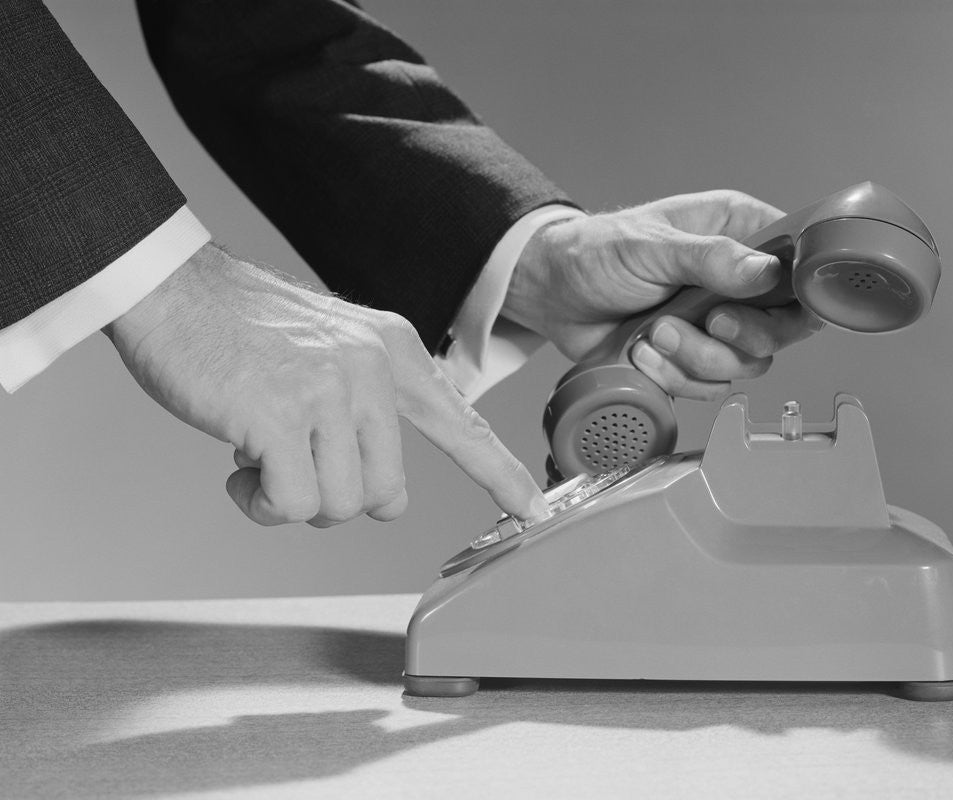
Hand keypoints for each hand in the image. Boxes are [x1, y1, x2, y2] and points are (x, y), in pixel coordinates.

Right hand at [104, 243, 548, 526]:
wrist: (173, 289)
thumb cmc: (243, 330)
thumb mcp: (331, 350)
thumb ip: (366, 408)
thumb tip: (378, 492)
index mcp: (394, 351)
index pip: (460, 423)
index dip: (498, 471)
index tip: (532, 507)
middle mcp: (372, 369)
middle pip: (387, 495)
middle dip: (340, 499)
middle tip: (296, 466)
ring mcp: (328, 391)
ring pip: (339, 506)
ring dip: (293, 499)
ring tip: (262, 458)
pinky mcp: (279, 416)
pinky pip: (291, 504)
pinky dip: (261, 502)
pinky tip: (239, 466)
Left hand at [503, 191, 822, 399]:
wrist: (551, 293)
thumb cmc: (595, 252)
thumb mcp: (650, 245)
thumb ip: (710, 258)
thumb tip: (765, 272)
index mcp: (738, 231)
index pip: (798, 268)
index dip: (794, 298)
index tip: (758, 308)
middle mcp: (736, 279)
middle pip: (781, 328)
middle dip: (738, 338)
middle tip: (706, 323)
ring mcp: (714, 323)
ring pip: (744, 364)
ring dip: (696, 359)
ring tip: (653, 334)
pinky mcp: (690, 357)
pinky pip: (707, 385)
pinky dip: (673, 378)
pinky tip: (642, 353)